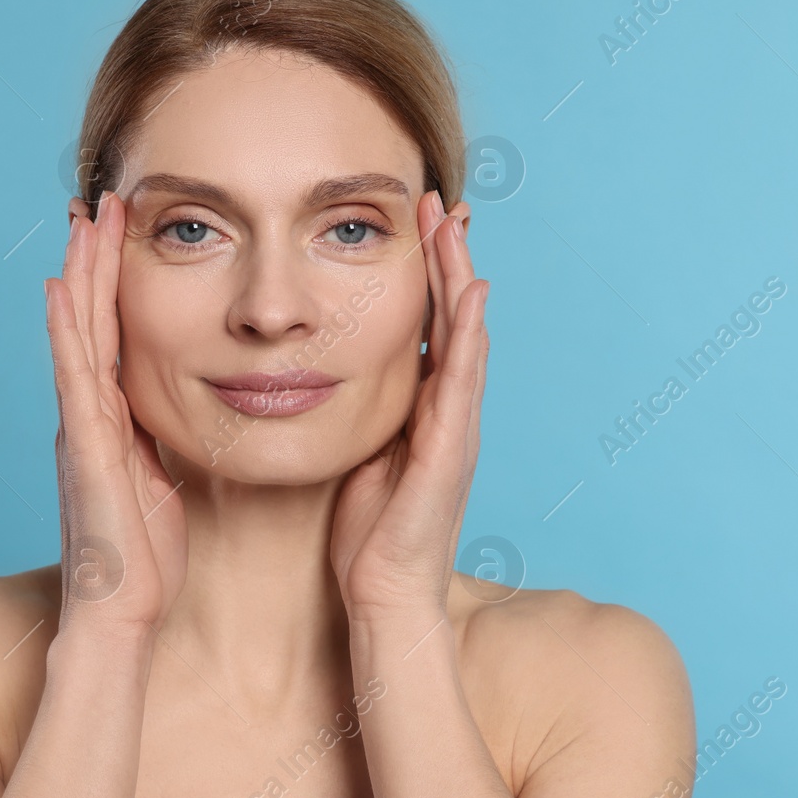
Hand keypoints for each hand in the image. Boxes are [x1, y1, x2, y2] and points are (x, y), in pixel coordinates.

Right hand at [44, 191, 187, 635]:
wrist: (119, 612)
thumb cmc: (145, 557)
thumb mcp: (161, 483)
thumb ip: (158, 443)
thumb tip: (178, 416)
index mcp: (112, 421)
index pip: (114, 335)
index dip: (115, 283)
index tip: (124, 232)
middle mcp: (89, 415)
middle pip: (92, 321)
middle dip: (97, 260)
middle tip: (104, 201)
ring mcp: (81, 428)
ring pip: (80, 335)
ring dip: (83, 276)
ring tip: (85, 220)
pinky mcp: (85, 449)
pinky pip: (75, 379)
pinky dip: (67, 332)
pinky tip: (63, 290)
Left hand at [329, 190, 489, 619]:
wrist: (386, 595)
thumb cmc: (368, 535)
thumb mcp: (359, 456)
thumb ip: (359, 414)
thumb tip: (326, 376)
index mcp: (422, 409)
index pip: (425, 325)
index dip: (423, 273)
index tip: (412, 223)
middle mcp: (448, 410)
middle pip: (452, 318)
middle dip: (445, 257)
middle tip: (437, 201)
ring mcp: (457, 427)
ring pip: (464, 336)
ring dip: (460, 277)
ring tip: (454, 224)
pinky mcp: (452, 449)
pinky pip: (463, 380)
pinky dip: (470, 333)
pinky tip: (471, 293)